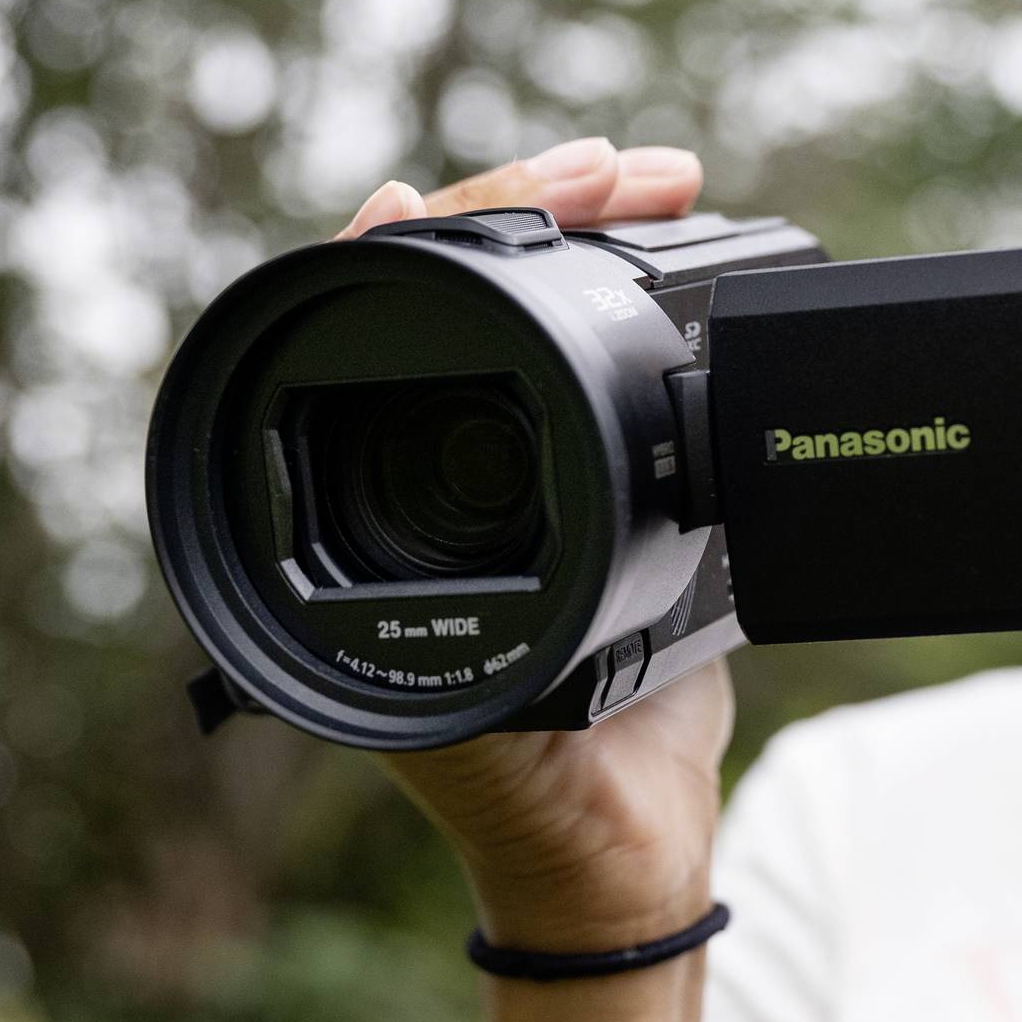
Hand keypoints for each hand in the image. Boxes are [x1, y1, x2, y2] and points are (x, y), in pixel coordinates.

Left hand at [340, 138, 734, 954]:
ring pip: (523, 298)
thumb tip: (418, 515)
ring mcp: (509, 464)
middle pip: (448, 282)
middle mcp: (416, 472)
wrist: (621, 850)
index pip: (351, 329)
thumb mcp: (471, 701)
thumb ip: (445, 624)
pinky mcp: (596, 477)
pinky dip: (630, 280)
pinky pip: (591, 348)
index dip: (401, 243)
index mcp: (360, 512)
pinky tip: (670, 240)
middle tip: (619, 170)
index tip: (445, 194)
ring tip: (651, 184)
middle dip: (529, 204)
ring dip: (586, 227)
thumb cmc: (524, 794)